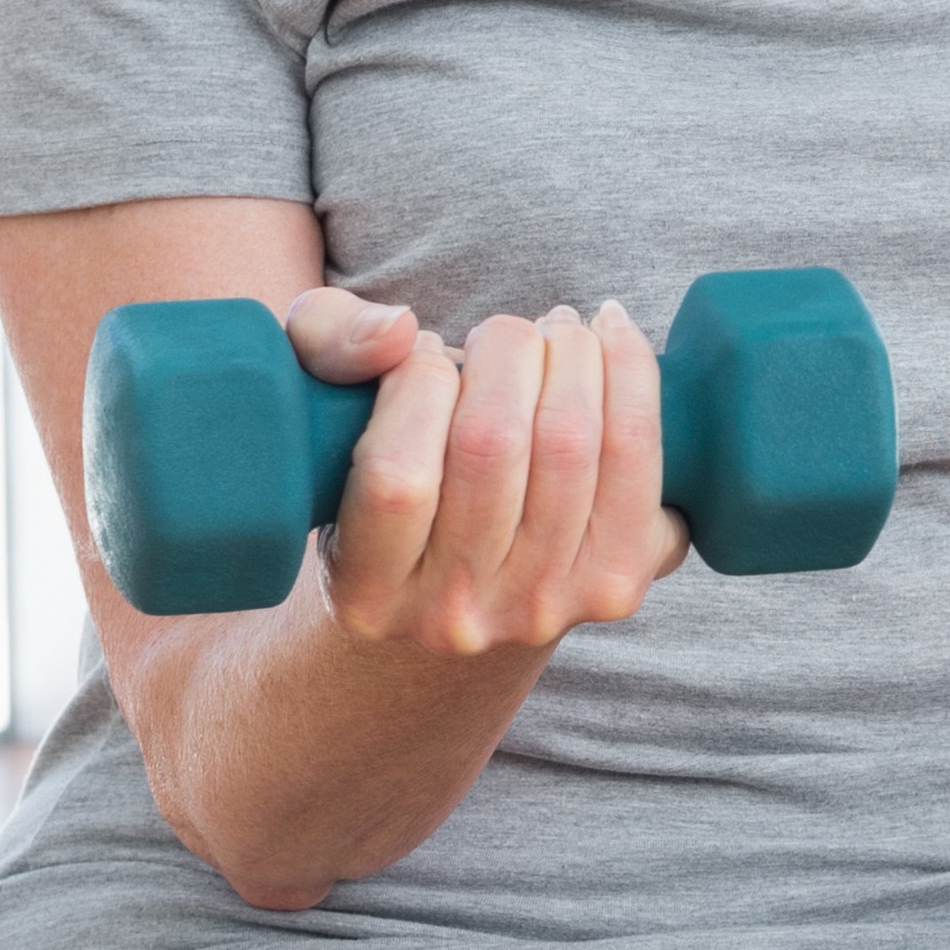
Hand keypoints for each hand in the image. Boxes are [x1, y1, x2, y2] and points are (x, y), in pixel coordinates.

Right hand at [287, 286, 683, 656]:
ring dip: (570, 352)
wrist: (472, 573)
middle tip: (500, 334)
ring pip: (569, 442)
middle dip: (505, 350)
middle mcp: (455, 616)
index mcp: (366, 592)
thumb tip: (397, 333)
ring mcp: (543, 606)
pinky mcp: (616, 580)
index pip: (396, 475)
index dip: (418, 380)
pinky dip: (631, 372)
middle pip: (492, 445)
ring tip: (554, 332)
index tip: (422, 352)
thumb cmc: (388, 463)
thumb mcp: (313, 403)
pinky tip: (609, 332)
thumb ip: (323, 343)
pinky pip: (637, 455)